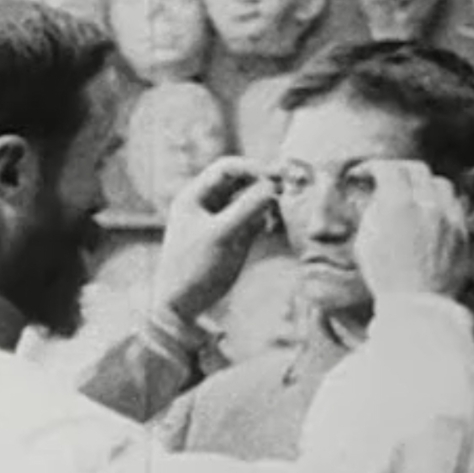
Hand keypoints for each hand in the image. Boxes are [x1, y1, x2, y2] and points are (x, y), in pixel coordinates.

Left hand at [154, 156, 279, 322]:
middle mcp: (207, 204)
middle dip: (265, 182)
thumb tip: (272, 186)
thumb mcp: (220, 235)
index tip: (277, 176)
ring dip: (269, 200)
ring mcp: (221, 221)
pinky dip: (268, 218)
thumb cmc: (193, 268)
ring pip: (250, 200)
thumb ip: (246, 209)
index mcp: (194, 196)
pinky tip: (278, 225)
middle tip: (291, 187)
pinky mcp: (233, 238)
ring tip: (288, 206)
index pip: (227, 168)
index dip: (253, 167)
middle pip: (241, 181)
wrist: (182, 305)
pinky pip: (254, 219)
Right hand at [353, 160, 468, 299]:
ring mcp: (449, 217)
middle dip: (400, 169)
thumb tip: (380, 197)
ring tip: (415, 193)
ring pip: (440, 183)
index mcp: (398, 206)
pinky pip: (454, 204)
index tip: (368, 173)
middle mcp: (427, 205)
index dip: (375, 167)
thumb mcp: (366, 243)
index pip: (389, 169)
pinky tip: (433, 211)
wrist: (420, 306)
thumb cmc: (386, 278)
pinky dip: (441, 202)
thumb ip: (374, 213)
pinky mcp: (463, 231)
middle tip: (390, 176)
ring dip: (424, 183)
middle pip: (417, 169)